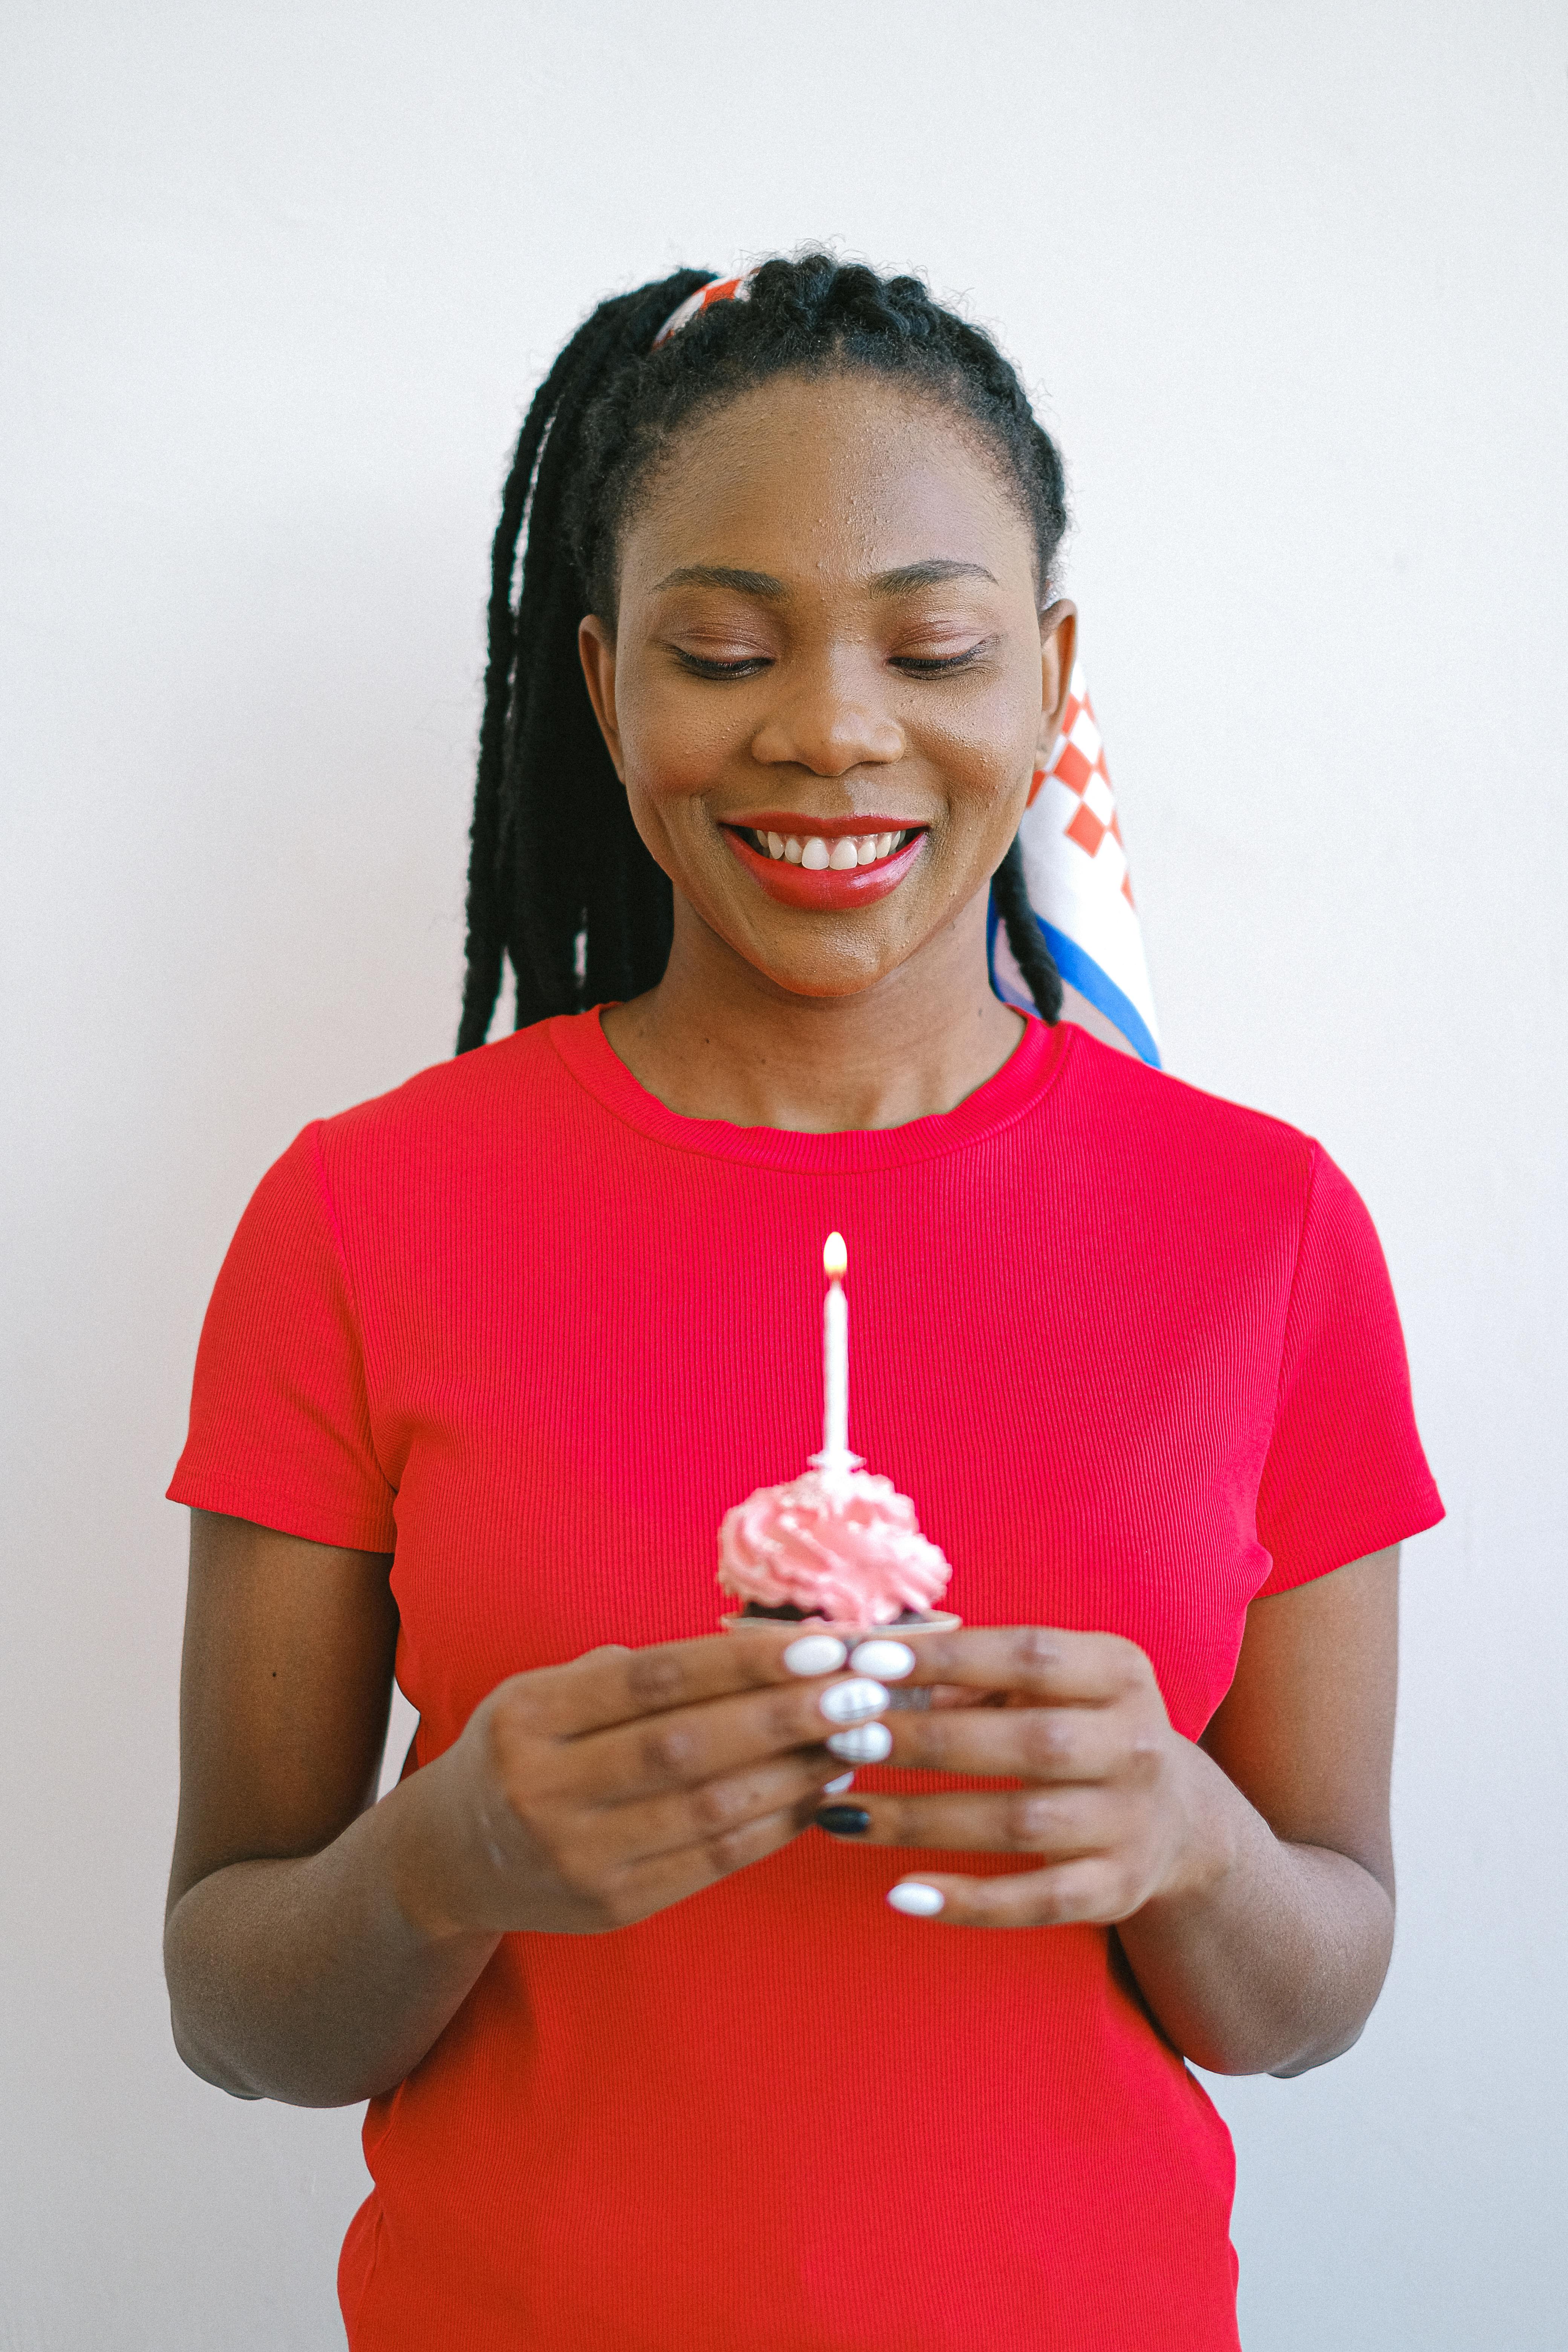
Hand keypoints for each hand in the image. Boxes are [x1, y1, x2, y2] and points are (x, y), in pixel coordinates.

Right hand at [402, 1632, 892, 1937]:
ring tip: (858, 1737)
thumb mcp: (547, 1692)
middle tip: (863, 1690)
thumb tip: (768, 1648)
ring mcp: (580, 1856)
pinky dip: (776, 1825)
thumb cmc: (522, 1750)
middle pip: (687, 1746)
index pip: (655, 1679)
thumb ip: (637, 1673)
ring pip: (710, 1810)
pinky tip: (820, 1792)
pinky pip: (713, 1863)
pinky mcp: (612, 1909)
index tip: (822, 1647)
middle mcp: (547, 1789)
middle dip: (786, 1716)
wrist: (448, 1860)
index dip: (743, 1663)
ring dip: (797, 1772)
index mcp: (530, 1717)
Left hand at [812, 1626, 1222, 1927]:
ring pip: (1019, 1823)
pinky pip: (1035, 1900)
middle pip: (1024, 1741)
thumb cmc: (1080, 1727)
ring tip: (840, 1813)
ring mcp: (1131, 1822)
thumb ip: (975, 1677)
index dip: (948, 1657)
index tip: (866, 1661)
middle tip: (843, 1738)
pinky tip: (900, 1893)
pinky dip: (967, 1901)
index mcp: (1120, 1672)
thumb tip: (879, 1675)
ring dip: (921, 1819)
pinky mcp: (1117, 1889)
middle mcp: (1138, 1744)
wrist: (1178, 1818)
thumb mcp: (1052, 1684)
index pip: (1030, 1654)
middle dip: (925, 1740)